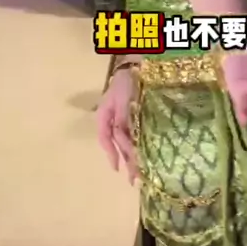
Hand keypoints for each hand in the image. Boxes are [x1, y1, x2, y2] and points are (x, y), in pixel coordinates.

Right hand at [97, 67, 136, 181]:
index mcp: (104, 116)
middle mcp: (112, 121)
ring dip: (132, 157)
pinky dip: (137, 147)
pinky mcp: (133, 118)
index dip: (111, 154)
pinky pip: (133, 135)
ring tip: (137, 175)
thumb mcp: (120, 102)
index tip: (117, 168)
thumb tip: (123, 142)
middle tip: (132, 180)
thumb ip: (121, 121)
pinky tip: (143, 157)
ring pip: (126, 142)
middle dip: (125, 161)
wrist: (135, 66)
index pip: (106, 139)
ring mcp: (122, 120)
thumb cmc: (125, 83)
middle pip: (118, 144)